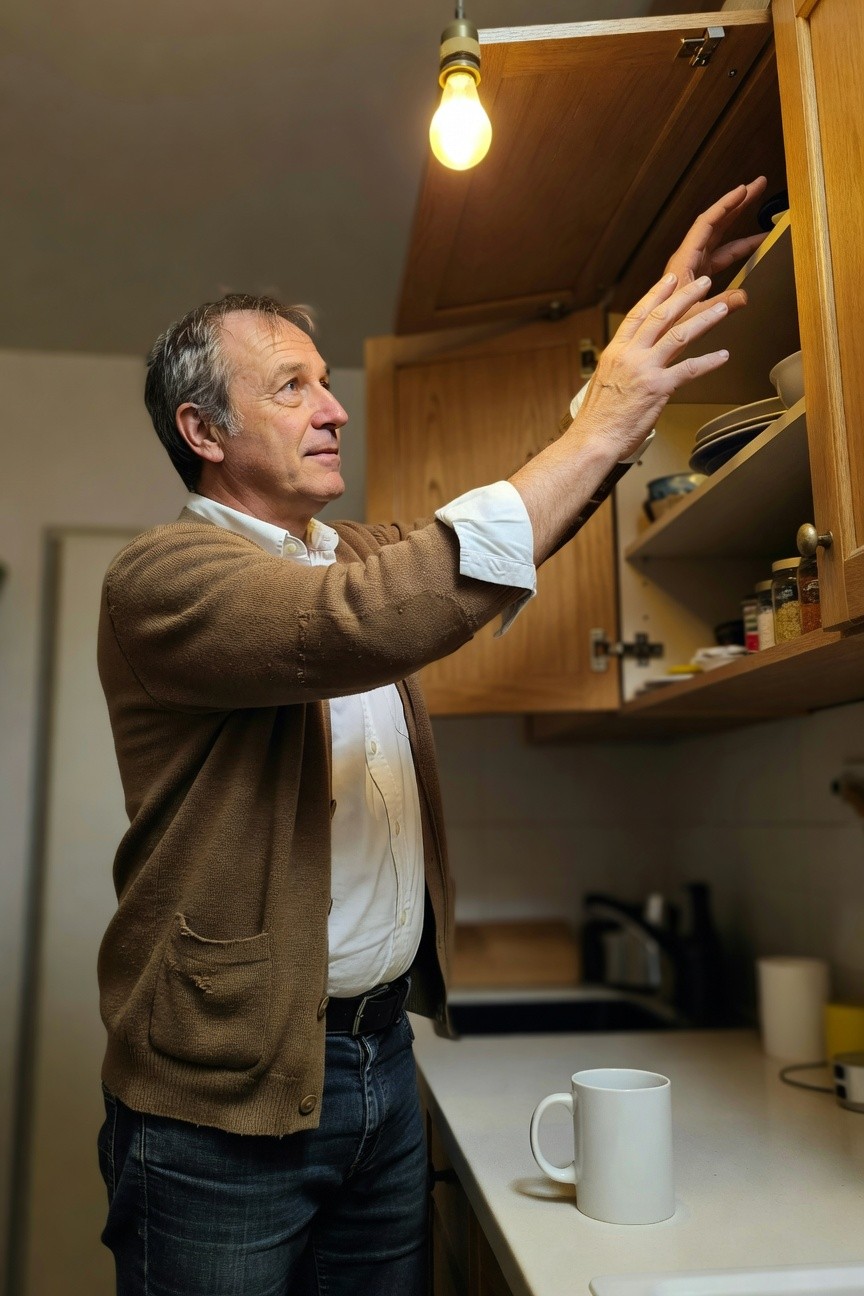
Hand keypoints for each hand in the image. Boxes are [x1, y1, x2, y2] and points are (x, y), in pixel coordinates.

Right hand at [573, 269, 730, 461]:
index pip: (638, 314)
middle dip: (686, 295)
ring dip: (705, 319)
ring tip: (721, 308)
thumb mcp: (605, 381)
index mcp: (616, 351)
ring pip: (679, 335)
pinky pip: (689, 369)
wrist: (593, 438)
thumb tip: (636, 363)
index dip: (656, 293)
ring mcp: (645, 370)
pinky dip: (709, 361)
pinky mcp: (658, 388)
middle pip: (662, 316)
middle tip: (704, 283)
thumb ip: (623, 367)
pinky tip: (722, 355)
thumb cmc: (598, 418)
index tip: (670, 279)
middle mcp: (630, 355)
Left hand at [664, 177, 768, 319]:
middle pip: (716, 224)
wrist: (651, 338)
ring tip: (763, 214)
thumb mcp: (693, 317)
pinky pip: (723, 257)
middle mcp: (689, 259)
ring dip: (742, 225)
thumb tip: (744, 296)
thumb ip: (720, 305)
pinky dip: (740, 249)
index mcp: (684, 261)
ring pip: (722, 240)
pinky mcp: (699, 278)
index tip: (743, 190)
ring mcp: (695, 267)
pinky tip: (755, 248)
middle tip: (758, 186)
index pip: (707, 224)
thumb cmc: (664, 327)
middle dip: (738, 204)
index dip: (725, 206)